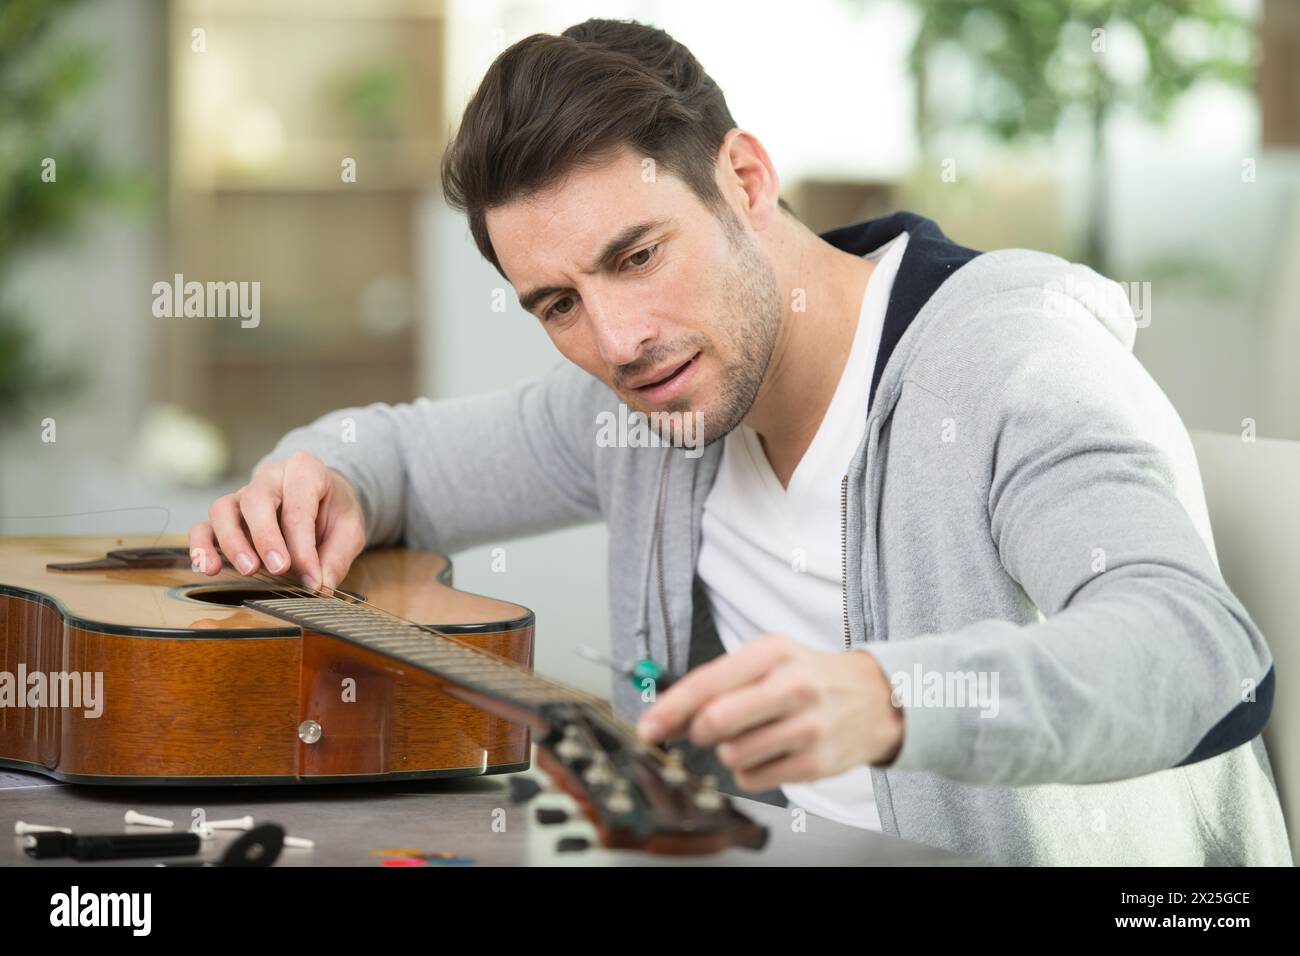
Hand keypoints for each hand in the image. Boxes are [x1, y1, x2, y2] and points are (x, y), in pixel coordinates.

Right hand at [188, 452, 365, 591]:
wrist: (323, 497)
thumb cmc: (333, 510)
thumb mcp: (350, 529)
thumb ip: (337, 557)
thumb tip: (321, 585)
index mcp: (304, 471)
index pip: (298, 509)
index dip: (304, 547)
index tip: (312, 579)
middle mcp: (269, 478)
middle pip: (256, 500)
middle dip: (266, 537)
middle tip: (279, 568)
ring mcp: (242, 494)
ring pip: (223, 509)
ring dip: (231, 542)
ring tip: (248, 569)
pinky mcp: (226, 515)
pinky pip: (204, 525)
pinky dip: (202, 546)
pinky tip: (208, 568)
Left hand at [635, 634, 903, 790]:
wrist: (874, 698)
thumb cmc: (809, 676)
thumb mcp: (767, 661)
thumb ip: (717, 685)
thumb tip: (667, 719)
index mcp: (772, 653)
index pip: (707, 684)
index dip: (670, 710)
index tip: (647, 728)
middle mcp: (793, 686)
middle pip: (716, 722)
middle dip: (699, 732)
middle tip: (706, 731)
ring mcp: (808, 727)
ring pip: (732, 755)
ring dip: (728, 752)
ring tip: (752, 736)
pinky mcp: (817, 763)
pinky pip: (753, 779)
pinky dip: (749, 771)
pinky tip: (769, 753)